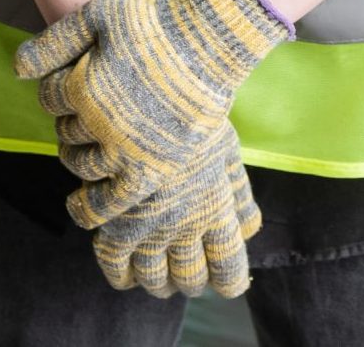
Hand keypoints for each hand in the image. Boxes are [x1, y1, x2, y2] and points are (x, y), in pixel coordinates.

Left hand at [13, 0, 288, 226]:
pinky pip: (108, 203)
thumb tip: (16, 67)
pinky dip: (89, 207)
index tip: (75, 76)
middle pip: (64, 130)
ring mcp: (125, 153)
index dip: (58, 84)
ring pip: (81, 165)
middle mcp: (98, 125)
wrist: (209, 42)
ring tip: (92, 141)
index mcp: (82, 87)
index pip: (49, 95)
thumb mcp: (98, 15)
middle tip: (91, 104)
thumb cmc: (155, 22)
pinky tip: (81, 203)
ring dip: (79, 154)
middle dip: (70, 118)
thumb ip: (54, 41)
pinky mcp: (151, 172)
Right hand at [84, 122, 261, 298]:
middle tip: (177, 278)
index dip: (225, 281)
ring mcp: (152, 223)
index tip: (221, 281)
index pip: (229, 270)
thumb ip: (238, 192)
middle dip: (184, 283)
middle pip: (188, 279)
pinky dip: (114, 267)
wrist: (153, 81)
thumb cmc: (192, 110)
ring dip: (148, 280)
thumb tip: (251, 228)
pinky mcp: (116, 214)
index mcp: (218, 210)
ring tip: (144, 274)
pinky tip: (113, 252)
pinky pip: (112, 260)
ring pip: (149, 277)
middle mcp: (188, 224)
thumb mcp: (224, 148)